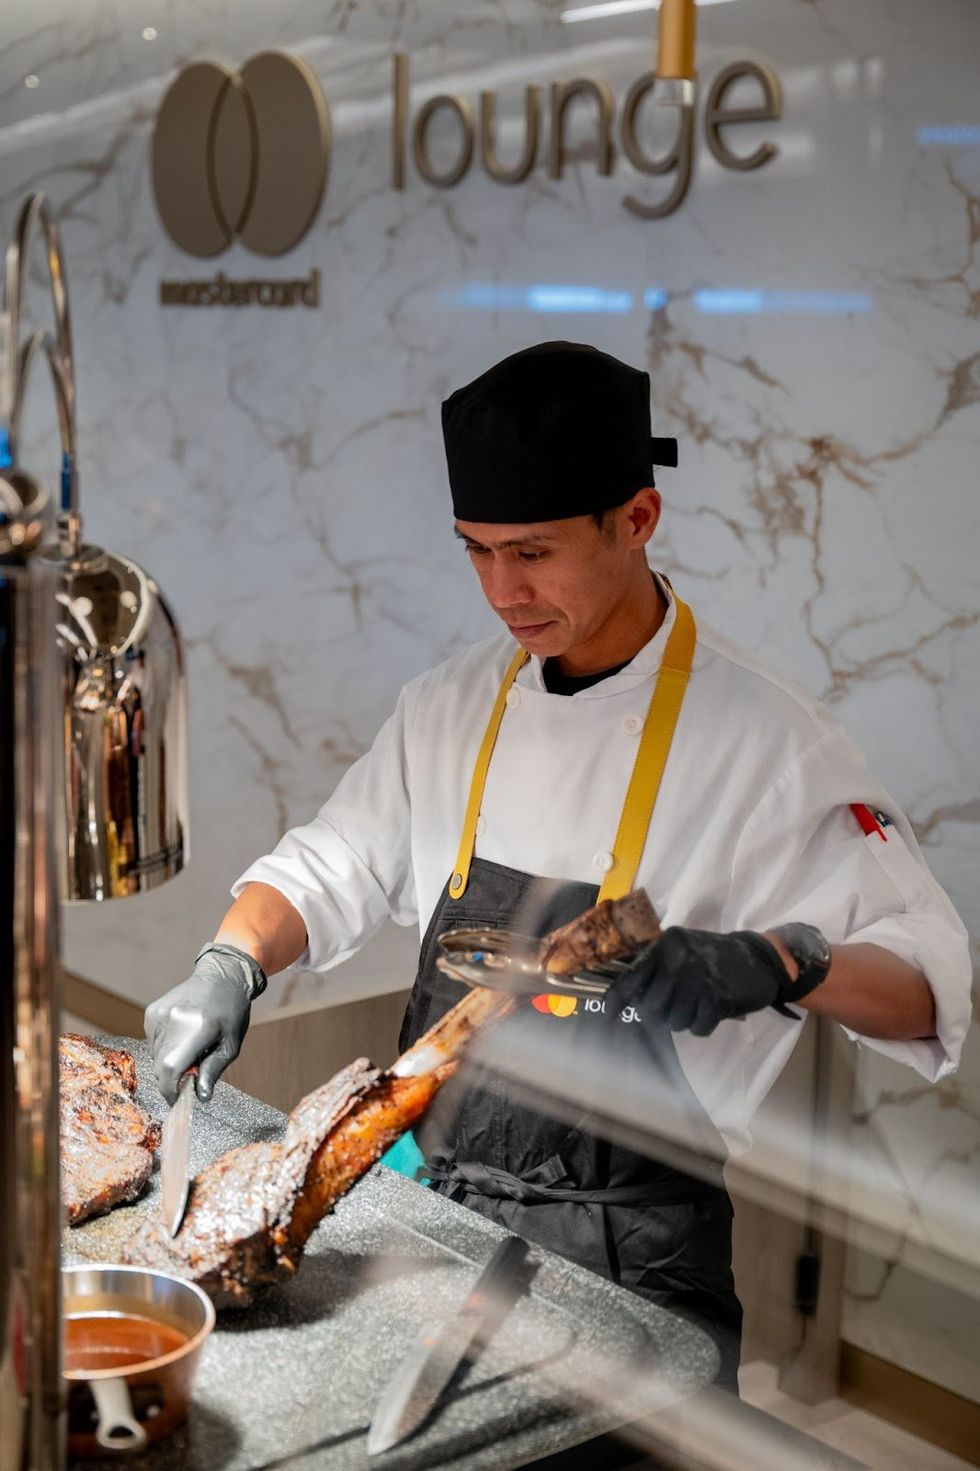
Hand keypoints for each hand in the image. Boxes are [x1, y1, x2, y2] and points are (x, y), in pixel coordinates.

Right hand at [144, 945, 263, 1102]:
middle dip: (172, 1079)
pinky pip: (152, 1042)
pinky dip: (164, 1048)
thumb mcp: (230, 1045)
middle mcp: (174, 1019)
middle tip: (191, 1074)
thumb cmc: (231, 1012)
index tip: (178, 1100)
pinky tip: (181, 1036)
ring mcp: (159, 1014)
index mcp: (197, 1027)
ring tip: (190, 1049)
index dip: (170, 1089)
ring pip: (155, 1056)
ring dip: (169, 1062)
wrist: (221, 976)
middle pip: (160, 1066)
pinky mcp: (152, 1011)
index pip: (170, 1067)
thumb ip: (212, 1071)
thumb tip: (200, 1097)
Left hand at [604, 927, 791, 1037]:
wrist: (760, 958)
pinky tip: (715, 1009)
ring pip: (673, 1022)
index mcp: (665, 946)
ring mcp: (698, 978)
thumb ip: (657, 969)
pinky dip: (705, 1025)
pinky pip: (698, 1028)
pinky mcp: (717, 997)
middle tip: (680, 1006)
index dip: (616, 1000)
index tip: (609, 1015)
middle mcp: (678, 960)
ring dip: (686, 1020)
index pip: (631, 977)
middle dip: (662, 1014)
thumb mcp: (682, 950)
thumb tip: (629, 999)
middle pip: (650, 1008)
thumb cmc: (715, 957)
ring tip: (700, 1003)